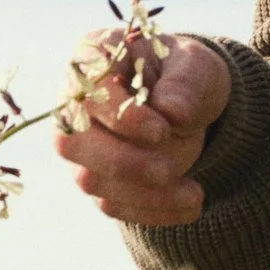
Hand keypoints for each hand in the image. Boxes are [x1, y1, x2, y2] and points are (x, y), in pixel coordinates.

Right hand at [53, 31, 232, 224]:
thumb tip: (172, 112)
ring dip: (142, 194)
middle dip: (123, 162)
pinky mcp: (97, 178)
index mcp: (93, 59)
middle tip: (168, 171)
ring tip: (195, 194)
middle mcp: (74, 105)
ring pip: (90, 180)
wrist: (189, 102)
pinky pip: (112, 203)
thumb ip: (185, 84)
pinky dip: (151, 210)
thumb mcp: (196, 66)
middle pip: (73, 142)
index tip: (161, 130)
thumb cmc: (185, 73)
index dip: (120, 115)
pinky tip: (190, 206)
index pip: (87, 90)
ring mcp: (81, 146)